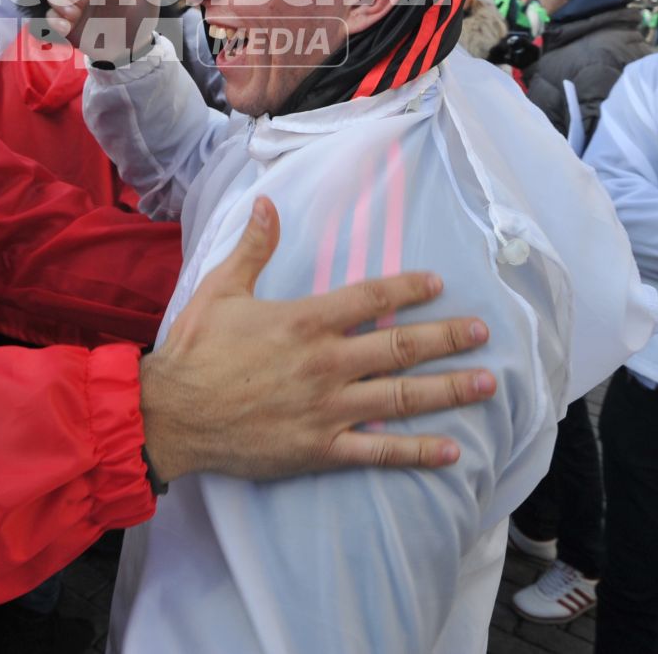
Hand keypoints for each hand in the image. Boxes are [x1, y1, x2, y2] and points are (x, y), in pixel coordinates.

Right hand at [138, 197, 494, 482]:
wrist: (170, 414)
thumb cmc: (195, 350)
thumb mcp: (220, 289)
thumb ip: (253, 248)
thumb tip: (266, 204)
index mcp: (305, 322)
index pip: (371, 298)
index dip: (409, 289)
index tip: (438, 285)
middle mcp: (326, 363)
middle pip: (401, 347)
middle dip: (447, 338)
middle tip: (482, 333)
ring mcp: (327, 408)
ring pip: (401, 397)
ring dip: (448, 389)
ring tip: (487, 383)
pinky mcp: (321, 448)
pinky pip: (379, 452)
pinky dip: (417, 453)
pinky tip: (451, 451)